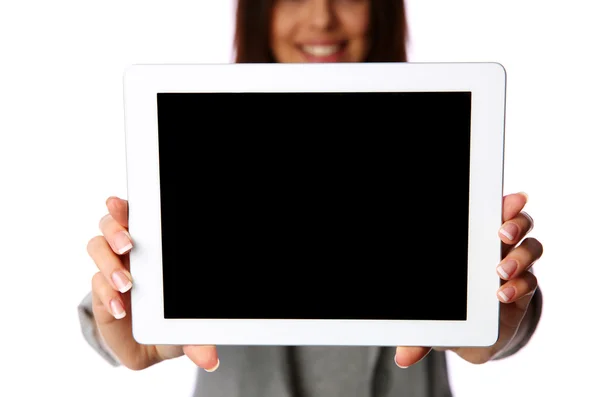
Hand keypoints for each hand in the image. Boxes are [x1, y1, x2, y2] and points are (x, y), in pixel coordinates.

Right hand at [87, 196, 219, 370]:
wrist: (152, 345)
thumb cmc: (175, 321)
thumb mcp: (190, 328)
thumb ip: (198, 339)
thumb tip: (210, 360)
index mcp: (154, 246)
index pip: (136, 216)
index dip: (125, 206)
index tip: (119, 203)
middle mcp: (129, 253)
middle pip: (110, 225)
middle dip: (116, 230)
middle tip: (129, 245)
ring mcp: (112, 271)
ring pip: (97, 249)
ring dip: (109, 264)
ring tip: (127, 284)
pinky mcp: (101, 293)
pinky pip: (96, 286)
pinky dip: (105, 294)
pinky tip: (119, 308)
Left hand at [394, 192, 542, 366]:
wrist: (473, 336)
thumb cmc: (448, 312)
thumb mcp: (431, 318)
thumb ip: (418, 334)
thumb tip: (402, 357)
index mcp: (472, 242)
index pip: (489, 214)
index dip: (501, 203)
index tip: (507, 199)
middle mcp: (495, 249)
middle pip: (517, 222)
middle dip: (514, 222)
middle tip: (501, 233)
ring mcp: (512, 267)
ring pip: (529, 247)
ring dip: (519, 255)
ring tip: (500, 270)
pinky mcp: (524, 289)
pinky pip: (531, 280)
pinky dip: (521, 284)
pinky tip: (504, 293)